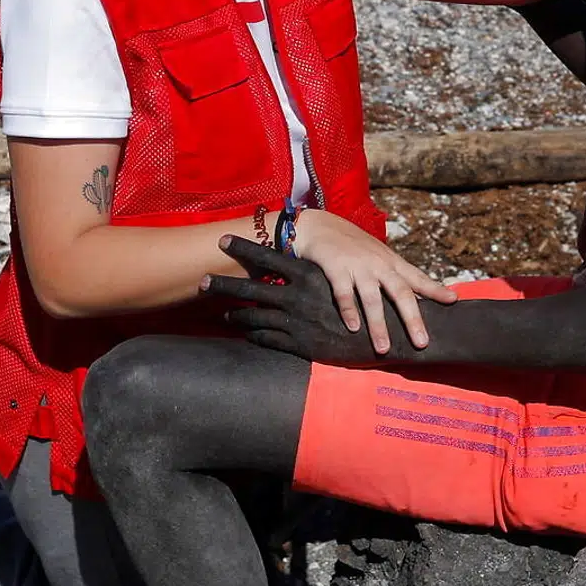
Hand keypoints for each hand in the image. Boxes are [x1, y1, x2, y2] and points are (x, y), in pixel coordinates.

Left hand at [204, 237, 423, 364]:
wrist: (386, 335)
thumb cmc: (368, 302)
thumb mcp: (343, 278)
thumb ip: (321, 271)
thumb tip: (308, 260)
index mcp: (307, 275)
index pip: (267, 256)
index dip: (242, 248)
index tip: (221, 240)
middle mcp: (296, 296)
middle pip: (249, 289)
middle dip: (222, 285)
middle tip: (199, 282)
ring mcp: (295, 322)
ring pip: (253, 317)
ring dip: (235, 315)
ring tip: (221, 314)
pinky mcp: (299, 344)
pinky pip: (267, 340)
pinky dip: (254, 336)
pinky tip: (247, 334)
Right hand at [288, 209, 453, 352]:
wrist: (319, 225)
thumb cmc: (352, 245)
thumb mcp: (378, 255)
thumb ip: (394, 275)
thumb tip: (416, 298)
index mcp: (391, 262)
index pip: (417, 278)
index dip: (435, 289)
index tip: (453, 300)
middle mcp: (378, 264)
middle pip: (400, 292)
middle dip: (412, 319)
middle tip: (421, 342)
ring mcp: (358, 266)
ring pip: (372, 298)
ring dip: (378, 325)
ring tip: (383, 348)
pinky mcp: (336, 268)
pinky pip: (343, 293)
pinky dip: (348, 311)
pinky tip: (353, 328)